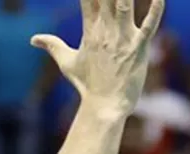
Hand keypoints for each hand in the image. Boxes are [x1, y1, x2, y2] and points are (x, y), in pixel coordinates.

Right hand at [31, 0, 165, 116]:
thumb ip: (51, 45)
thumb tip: (33, 39)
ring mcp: (123, 39)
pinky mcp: (139, 48)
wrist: (104, 107)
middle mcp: (105, 31)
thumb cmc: (88, 86)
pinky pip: (150, 25)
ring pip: (124, 4)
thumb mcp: (67, 62)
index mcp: (90, 30)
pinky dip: (156, 10)